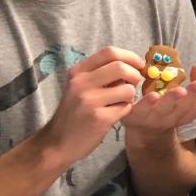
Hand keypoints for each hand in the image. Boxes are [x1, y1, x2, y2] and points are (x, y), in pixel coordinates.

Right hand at [36, 46, 143, 167]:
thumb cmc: (74, 113)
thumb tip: (130, 65)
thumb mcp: (79, 88)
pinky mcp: (99, 118)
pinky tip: (114, 115)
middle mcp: (81, 83)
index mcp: (78, 72)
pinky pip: (126, 108)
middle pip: (121, 67)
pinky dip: (125, 110)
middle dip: (135, 76)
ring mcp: (89, 100)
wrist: (57, 142)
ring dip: (131, 97)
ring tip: (120, 103)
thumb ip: (100, 75)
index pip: (109, 52)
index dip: (130, 57)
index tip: (139, 65)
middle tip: (133, 85)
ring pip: (128, 90)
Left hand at [123, 64, 195, 135]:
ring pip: (164, 110)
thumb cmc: (164, 108)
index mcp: (186, 113)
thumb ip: (193, 83)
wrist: (141, 130)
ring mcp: (153, 119)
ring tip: (179, 91)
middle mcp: (172, 118)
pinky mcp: (134, 116)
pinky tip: (152, 96)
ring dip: (172, 100)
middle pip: (184, 108)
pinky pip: (141, 110)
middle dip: (192, 96)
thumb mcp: (181, 98)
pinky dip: (147, 104)